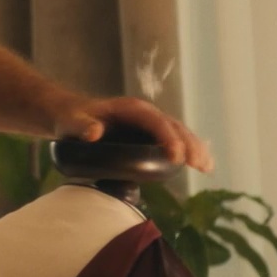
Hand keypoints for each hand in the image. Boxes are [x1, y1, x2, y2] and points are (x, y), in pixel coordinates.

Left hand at [51, 93, 214, 173]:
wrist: (69, 114)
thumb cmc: (70, 118)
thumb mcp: (71, 122)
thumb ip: (81, 126)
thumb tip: (95, 133)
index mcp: (130, 109)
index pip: (155, 122)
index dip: (168, 138)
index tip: (176, 156)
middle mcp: (144, 113)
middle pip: (173, 126)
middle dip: (189, 144)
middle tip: (200, 166)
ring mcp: (149, 123)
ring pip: (178, 132)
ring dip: (195, 148)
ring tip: (207, 167)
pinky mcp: (150, 134)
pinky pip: (174, 140)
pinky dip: (188, 150)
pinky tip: (200, 164)